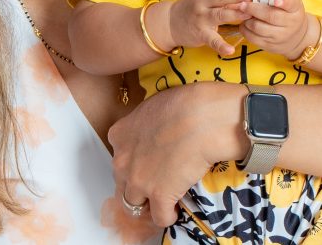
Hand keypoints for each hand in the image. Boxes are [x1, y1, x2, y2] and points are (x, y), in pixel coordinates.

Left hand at [107, 83, 242, 226]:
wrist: (201, 118)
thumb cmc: (184, 105)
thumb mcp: (153, 107)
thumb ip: (145, 126)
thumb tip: (156, 132)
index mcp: (119, 135)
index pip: (119, 158)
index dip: (134, 163)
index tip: (148, 163)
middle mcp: (122, 160)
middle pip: (122, 182)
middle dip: (137, 184)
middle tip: (156, 181)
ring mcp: (138, 181)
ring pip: (134, 204)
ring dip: (148, 203)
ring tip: (164, 199)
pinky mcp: (159, 196)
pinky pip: (159, 217)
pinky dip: (167, 216)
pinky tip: (176, 209)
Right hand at [166, 0, 250, 55]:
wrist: (170, 22)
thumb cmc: (194, 8)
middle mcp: (203, 2)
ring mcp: (201, 18)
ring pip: (219, 15)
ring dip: (235, 14)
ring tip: (248, 16)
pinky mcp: (200, 33)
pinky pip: (212, 40)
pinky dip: (221, 45)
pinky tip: (230, 50)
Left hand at [240, 0, 316, 59]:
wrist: (295, 37)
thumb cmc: (289, 14)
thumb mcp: (288, 3)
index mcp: (295, 10)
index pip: (290, 4)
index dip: (283, 2)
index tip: (275, 0)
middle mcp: (290, 25)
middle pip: (269, 16)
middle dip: (253, 9)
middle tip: (243, 4)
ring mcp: (279, 37)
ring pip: (257, 27)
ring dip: (247, 19)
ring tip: (244, 14)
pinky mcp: (269, 46)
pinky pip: (252, 38)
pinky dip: (245, 29)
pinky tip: (245, 23)